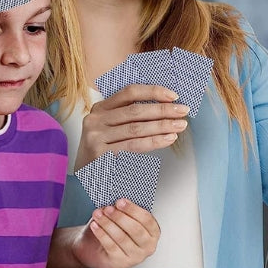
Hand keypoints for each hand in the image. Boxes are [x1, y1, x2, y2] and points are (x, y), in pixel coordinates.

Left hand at [71, 199, 159, 267]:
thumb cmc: (117, 231)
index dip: (133, 209)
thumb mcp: (125, 220)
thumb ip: (124, 212)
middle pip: (135, 229)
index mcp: (153, 232)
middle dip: (120, 217)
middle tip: (108, 208)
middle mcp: (147, 246)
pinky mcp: (120, 262)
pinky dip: (101, 233)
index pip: (147, 219)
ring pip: (121, 237)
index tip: (120, 201)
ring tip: (98, 214)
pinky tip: (95, 225)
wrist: (101, 250)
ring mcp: (135, 256)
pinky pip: (110, 245)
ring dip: (108, 223)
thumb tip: (115, 205)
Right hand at [74, 84, 189, 169]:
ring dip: (162, 126)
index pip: (129, 92)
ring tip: (180, 126)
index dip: (153, 92)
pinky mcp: (100, 154)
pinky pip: (134, 146)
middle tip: (183, 111)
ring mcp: (96, 137)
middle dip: (163, 110)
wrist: (84, 176)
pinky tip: (168, 139)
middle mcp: (96, 119)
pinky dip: (154, 142)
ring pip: (137, 128)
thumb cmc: (104, 149)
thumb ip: (130, 116)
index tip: (173, 95)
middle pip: (136, 110)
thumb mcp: (111, 127)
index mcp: (100, 107)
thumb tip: (166, 107)